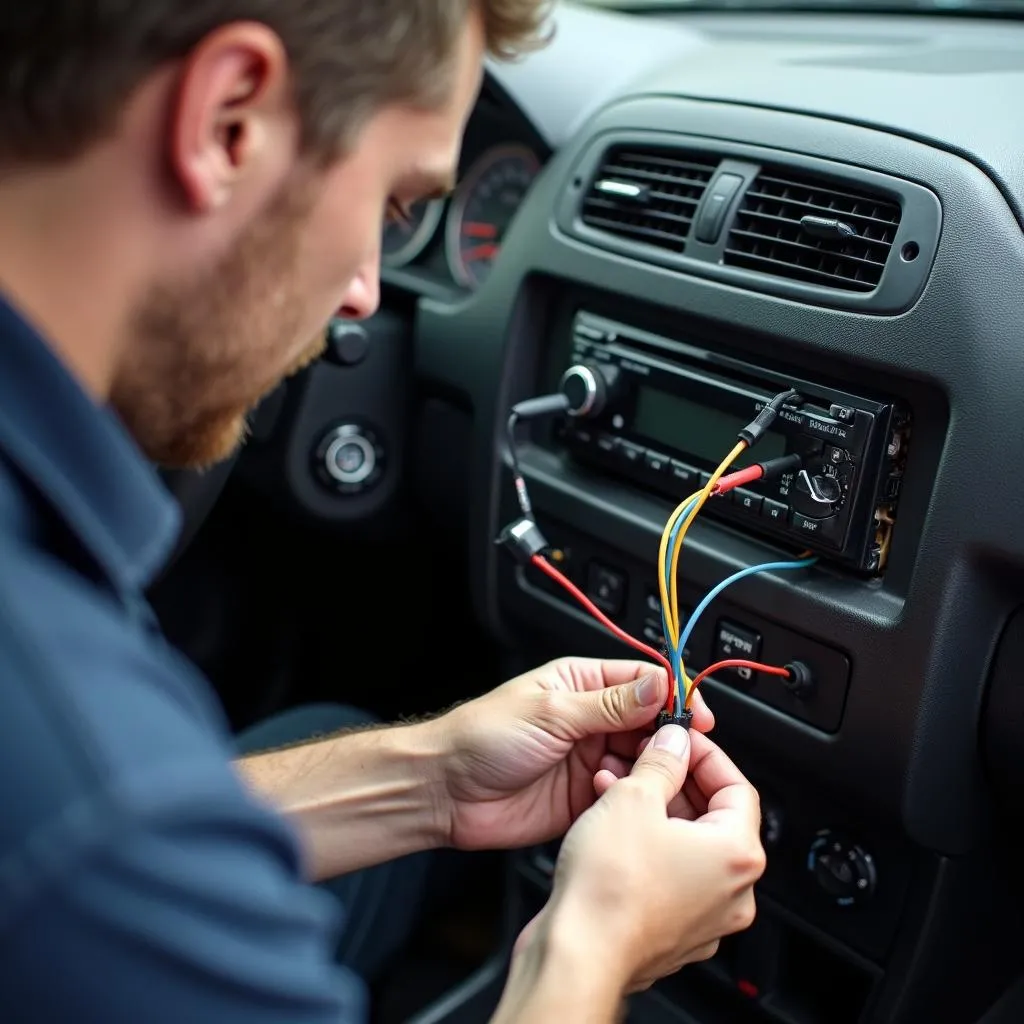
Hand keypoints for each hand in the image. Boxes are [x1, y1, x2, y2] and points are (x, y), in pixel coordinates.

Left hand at [436, 657, 712, 851]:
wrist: (446, 791)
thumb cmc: (482, 737)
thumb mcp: (550, 711)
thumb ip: (608, 704)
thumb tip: (658, 686)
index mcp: (580, 684)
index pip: (641, 681)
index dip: (672, 697)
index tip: (698, 716)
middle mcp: (589, 720)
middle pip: (649, 724)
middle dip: (669, 739)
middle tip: (683, 756)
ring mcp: (588, 759)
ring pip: (642, 762)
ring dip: (652, 771)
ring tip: (655, 780)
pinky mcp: (585, 798)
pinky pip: (624, 796)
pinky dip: (633, 799)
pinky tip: (630, 802)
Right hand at [514, 726, 765, 995]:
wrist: (578, 953)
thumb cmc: (610, 888)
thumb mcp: (634, 797)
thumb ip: (661, 760)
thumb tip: (674, 742)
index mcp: (737, 854)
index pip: (736, 785)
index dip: (703, 753)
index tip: (678, 738)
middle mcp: (733, 892)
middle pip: (714, 816)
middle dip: (674, 781)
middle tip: (646, 759)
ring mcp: (706, 918)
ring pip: (688, 846)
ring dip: (656, 811)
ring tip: (618, 789)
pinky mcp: (676, 934)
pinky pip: (671, 876)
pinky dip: (649, 847)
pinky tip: (613, 829)